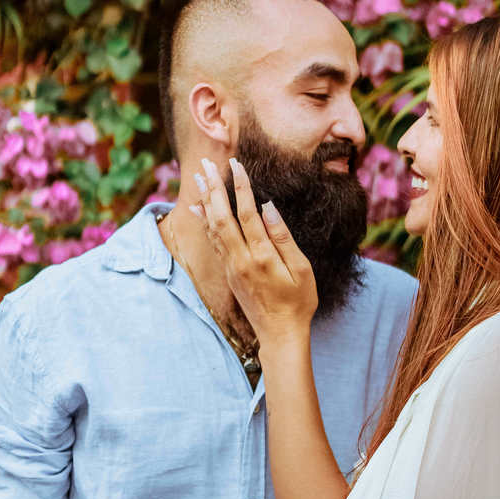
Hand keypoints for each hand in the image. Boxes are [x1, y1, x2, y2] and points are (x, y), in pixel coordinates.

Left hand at [193, 157, 317, 345]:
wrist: (280, 334)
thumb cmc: (298, 302)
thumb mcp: (301, 270)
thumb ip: (283, 238)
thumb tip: (268, 207)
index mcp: (261, 257)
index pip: (247, 214)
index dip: (241, 187)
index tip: (237, 164)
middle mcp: (240, 260)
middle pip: (221, 217)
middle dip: (213, 187)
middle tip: (206, 163)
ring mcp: (231, 267)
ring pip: (213, 228)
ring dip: (206, 200)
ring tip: (198, 177)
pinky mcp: (229, 273)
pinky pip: (213, 241)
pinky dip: (206, 221)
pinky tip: (200, 208)